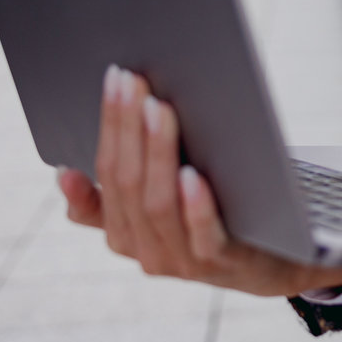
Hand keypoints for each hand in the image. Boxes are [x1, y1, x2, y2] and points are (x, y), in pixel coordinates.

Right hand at [56, 65, 341, 297]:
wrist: (275, 260)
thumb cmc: (215, 217)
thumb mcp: (162, 208)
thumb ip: (120, 193)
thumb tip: (65, 174)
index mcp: (123, 233)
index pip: (107, 171)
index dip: (109, 124)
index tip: (115, 79)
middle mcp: (145, 250)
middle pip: (128, 184)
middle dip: (128, 128)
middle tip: (135, 83)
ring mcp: (182, 260)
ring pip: (158, 205)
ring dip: (157, 153)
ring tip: (158, 111)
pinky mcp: (222, 263)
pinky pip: (203, 235)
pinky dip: (194, 205)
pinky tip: (192, 174)